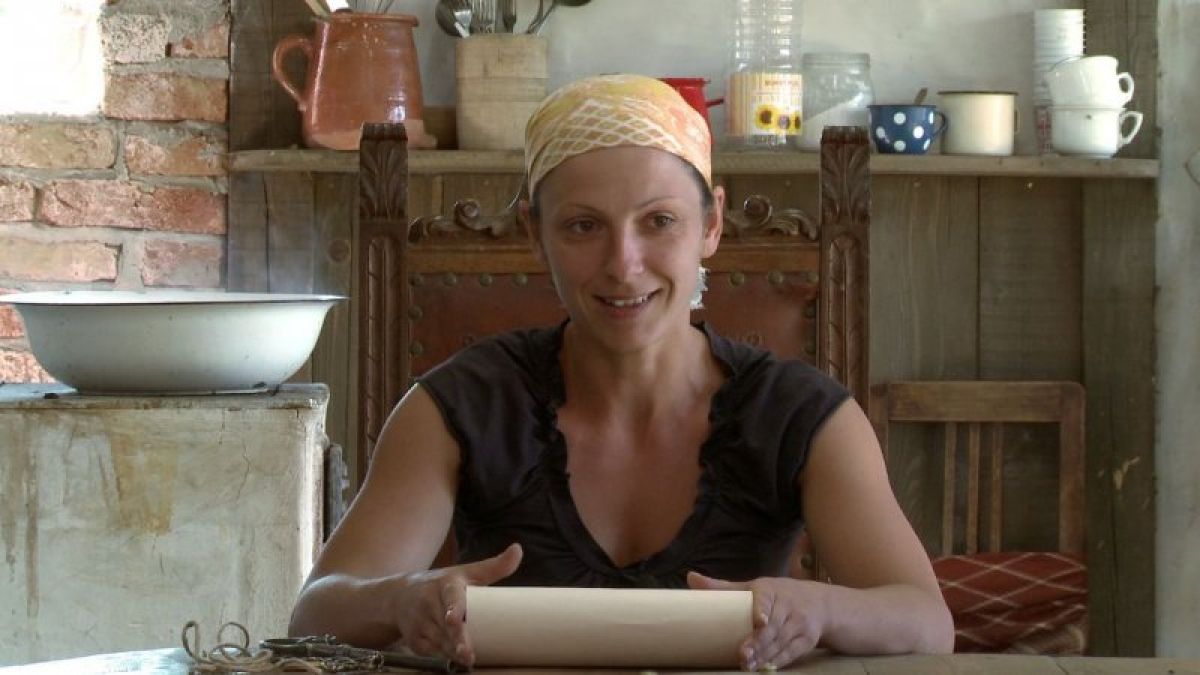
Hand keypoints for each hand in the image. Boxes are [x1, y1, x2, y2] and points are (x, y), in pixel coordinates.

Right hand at [392, 543, 522, 665]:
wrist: (400, 595)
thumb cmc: (442, 584)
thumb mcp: (466, 572)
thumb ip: (494, 566)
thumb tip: (518, 549)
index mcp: (445, 584)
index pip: (450, 597)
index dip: (453, 608)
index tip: (454, 619)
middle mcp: (428, 602)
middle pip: (445, 626)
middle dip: (456, 640)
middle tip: (468, 655)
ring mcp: (419, 622)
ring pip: (438, 641)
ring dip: (451, 652)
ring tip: (467, 660)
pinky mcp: (414, 639)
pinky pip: (430, 652)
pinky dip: (442, 657)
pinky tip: (453, 662)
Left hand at [688, 571, 828, 670]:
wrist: (821, 603)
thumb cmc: (779, 594)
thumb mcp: (755, 586)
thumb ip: (724, 586)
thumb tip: (691, 577)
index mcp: (771, 589)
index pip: (766, 599)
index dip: (762, 610)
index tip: (759, 621)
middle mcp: (788, 605)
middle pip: (773, 626)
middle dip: (758, 642)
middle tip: (742, 655)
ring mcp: (800, 623)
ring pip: (781, 641)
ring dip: (765, 655)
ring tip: (748, 665)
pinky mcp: (808, 639)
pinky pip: (793, 652)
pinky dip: (780, 661)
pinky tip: (766, 667)